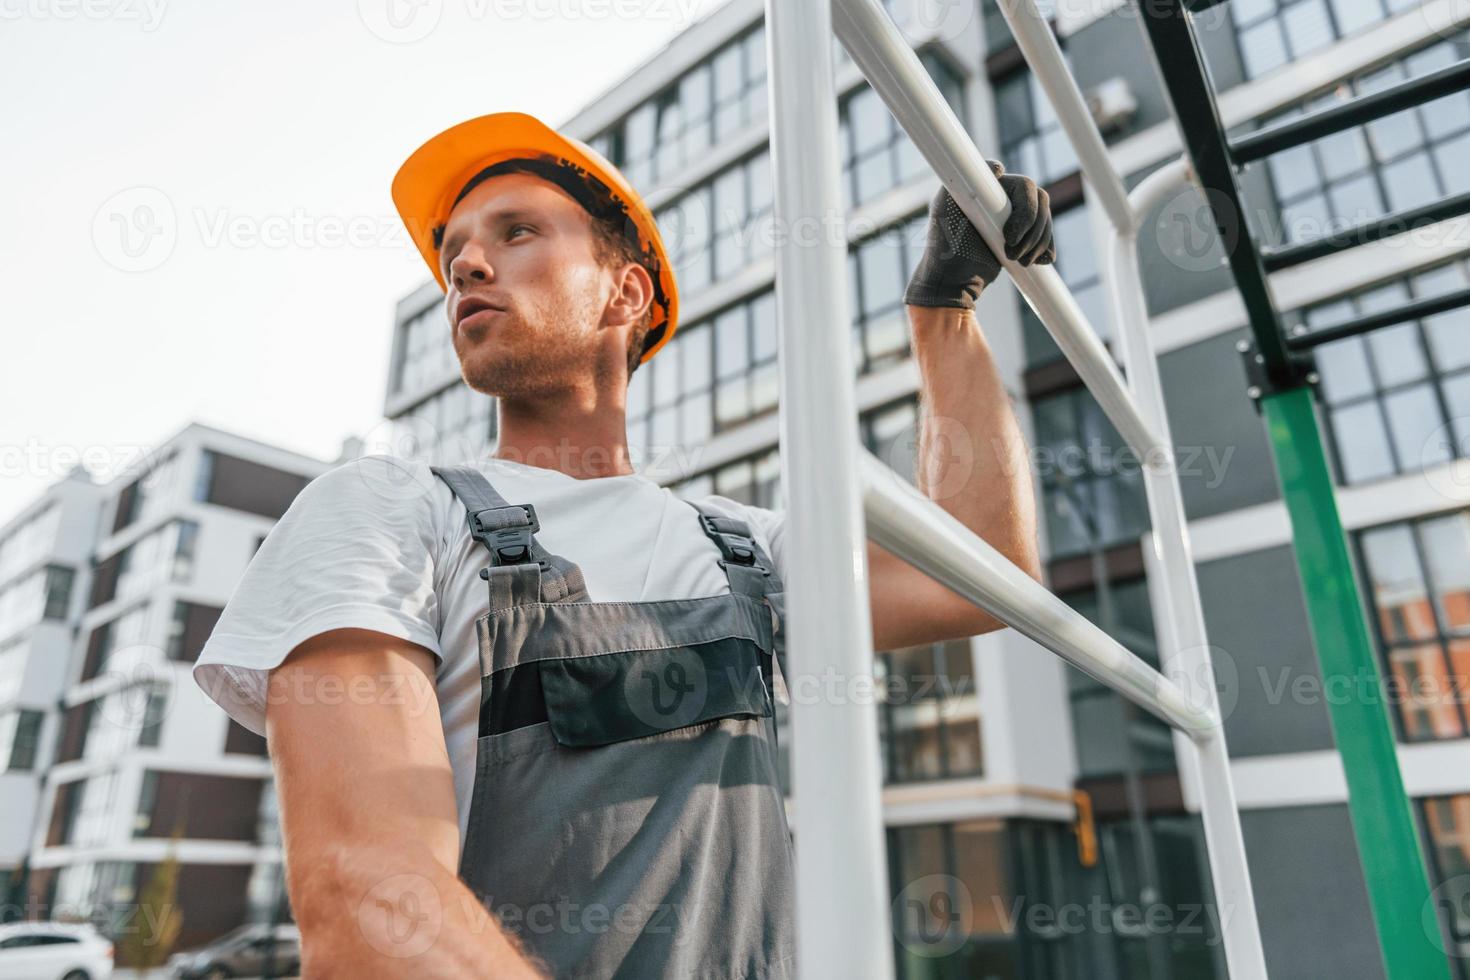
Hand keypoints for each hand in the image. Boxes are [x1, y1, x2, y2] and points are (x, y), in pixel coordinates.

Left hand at [902, 160, 1055, 310]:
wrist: (952, 280)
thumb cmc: (943, 245)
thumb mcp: (944, 208)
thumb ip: (962, 180)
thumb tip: (999, 168)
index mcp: (991, 188)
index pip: (1025, 186)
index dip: (1025, 210)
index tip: (1008, 235)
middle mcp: (1005, 199)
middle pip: (1041, 202)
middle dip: (1032, 231)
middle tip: (1012, 252)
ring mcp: (1016, 219)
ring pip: (1045, 221)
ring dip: (1037, 243)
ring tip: (1019, 261)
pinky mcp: (1022, 239)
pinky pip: (1046, 237)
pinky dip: (1046, 250)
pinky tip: (1037, 261)